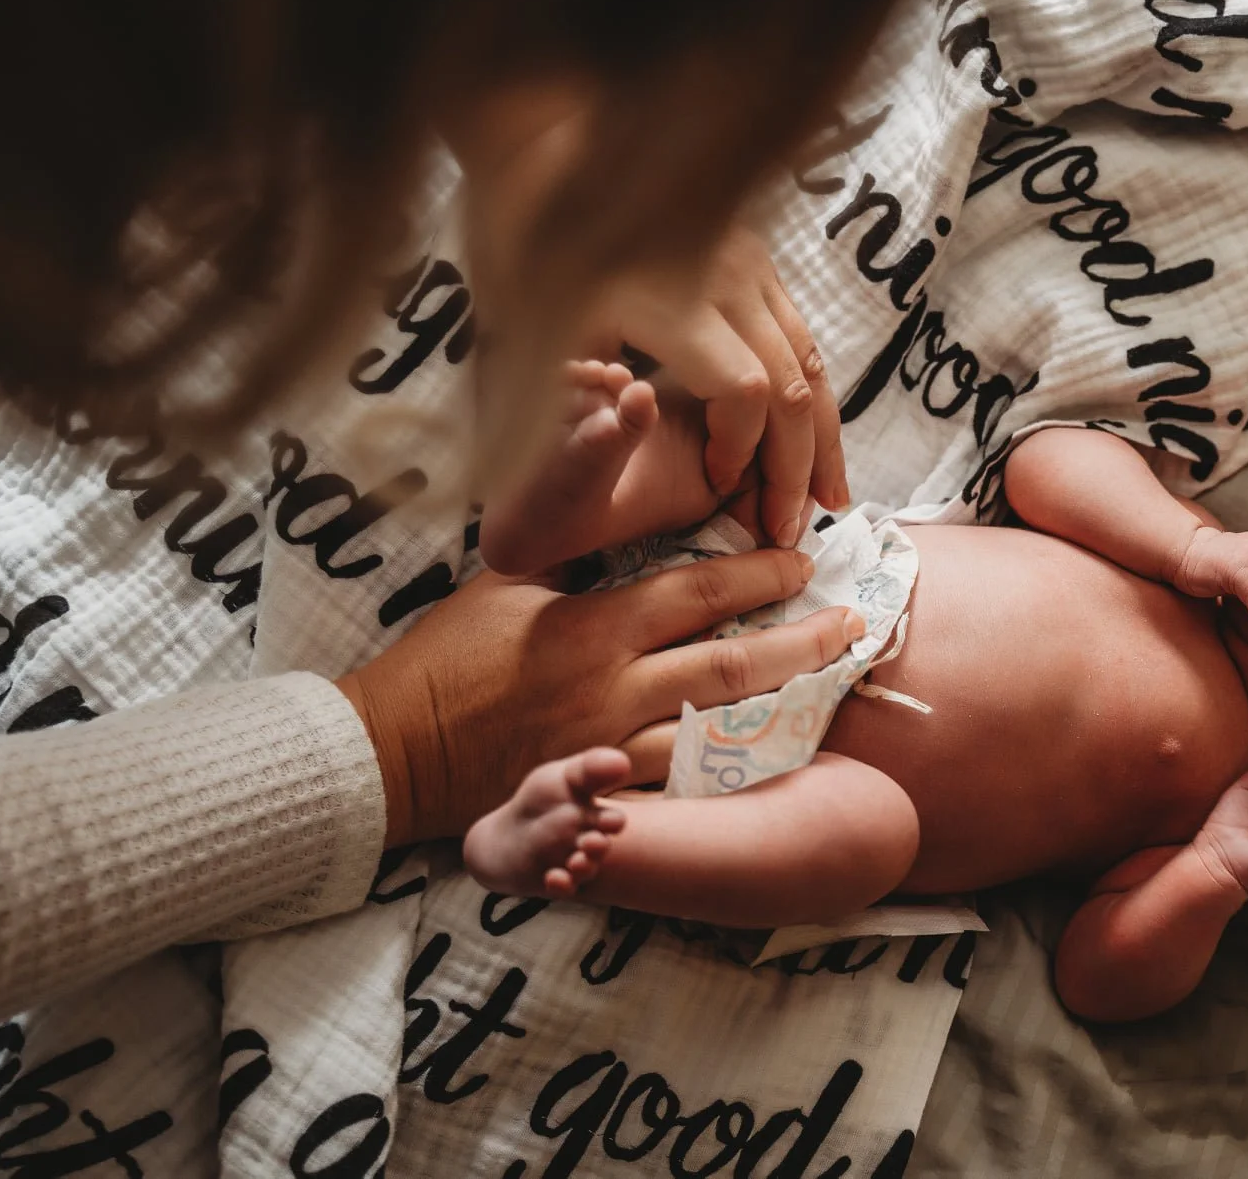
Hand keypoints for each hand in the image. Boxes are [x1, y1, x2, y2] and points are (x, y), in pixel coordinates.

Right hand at [335, 549, 865, 847]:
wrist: (396, 753)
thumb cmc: (447, 657)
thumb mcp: (504, 578)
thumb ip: (570, 531)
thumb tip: (609, 453)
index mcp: (592, 627)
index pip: (697, 593)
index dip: (758, 573)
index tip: (802, 560)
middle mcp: (613, 689)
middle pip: (730, 665)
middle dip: (801, 642)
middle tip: (851, 622)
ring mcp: (613, 749)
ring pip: (721, 727)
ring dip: (786, 704)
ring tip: (834, 680)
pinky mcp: (605, 794)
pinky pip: (686, 780)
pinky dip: (735, 764)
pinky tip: (781, 747)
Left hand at [445, 83, 847, 550]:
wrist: (546, 131)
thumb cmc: (519, 231)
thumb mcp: (520, 318)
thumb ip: (564, 396)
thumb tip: (609, 469)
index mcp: (669, 298)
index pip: (746, 393)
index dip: (742, 454)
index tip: (719, 491)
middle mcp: (724, 278)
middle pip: (795, 386)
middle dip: (796, 467)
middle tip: (791, 530)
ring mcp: (748, 263)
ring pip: (812, 361)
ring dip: (822, 437)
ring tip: (828, 499)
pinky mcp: (755, 257)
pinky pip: (800, 336)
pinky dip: (813, 395)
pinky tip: (811, 437)